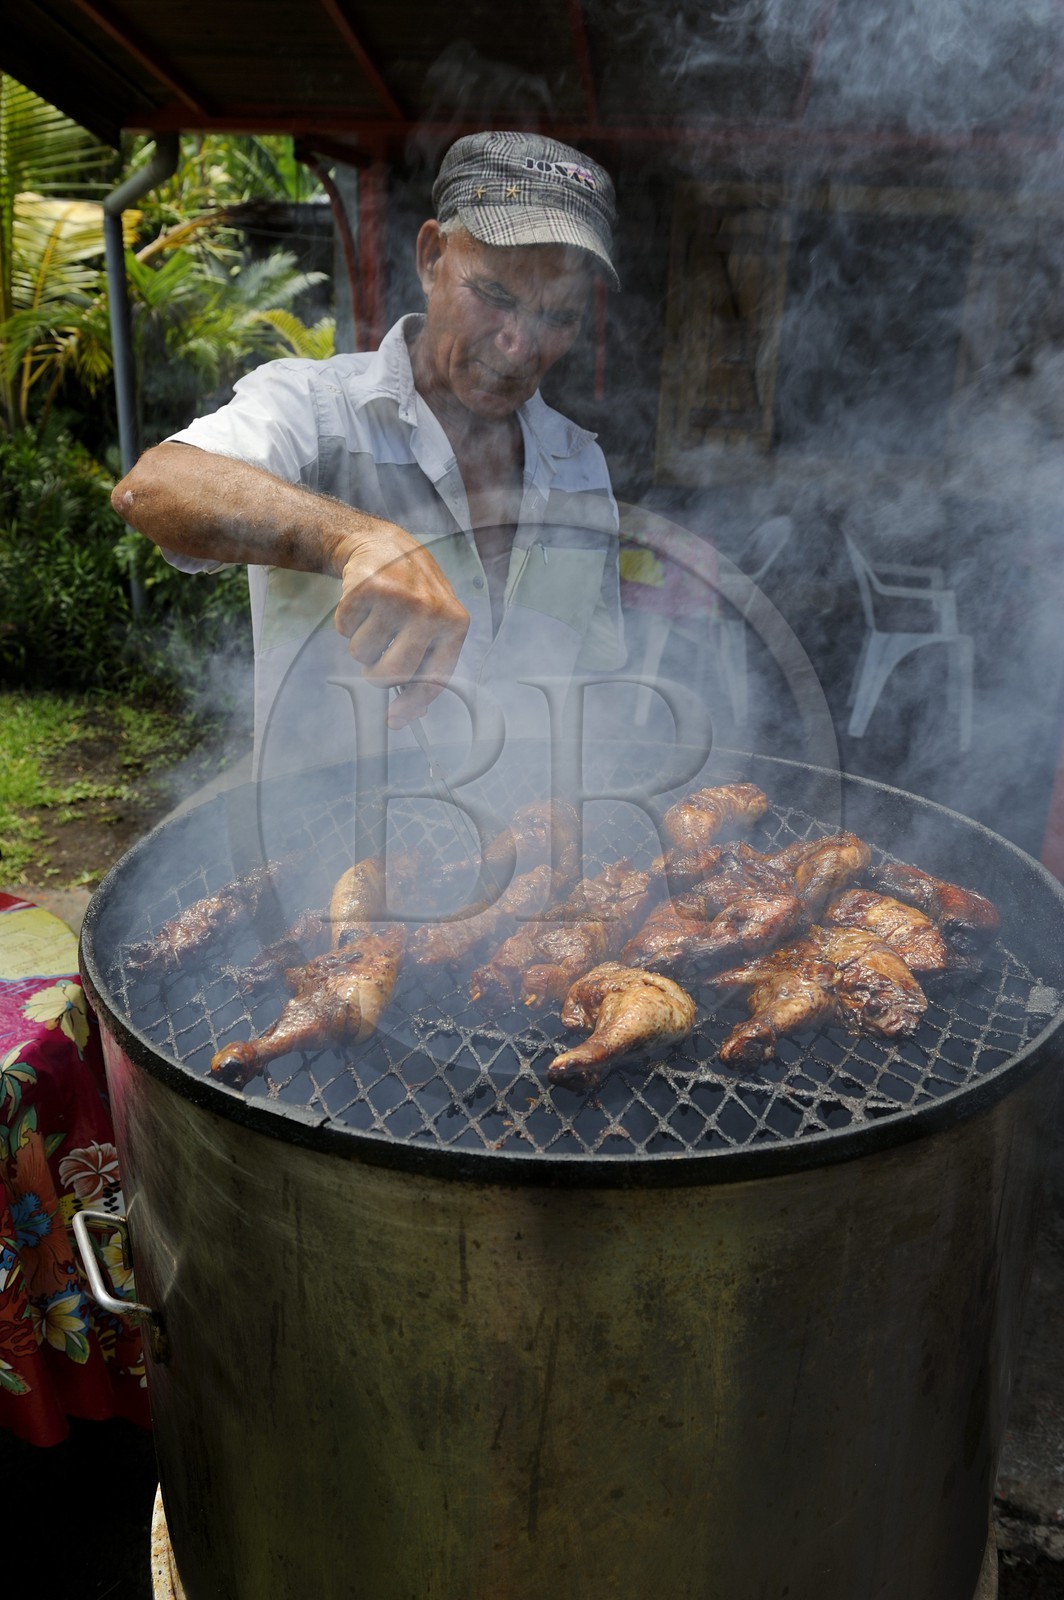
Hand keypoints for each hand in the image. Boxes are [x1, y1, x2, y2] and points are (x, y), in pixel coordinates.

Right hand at [332, 522, 468, 726]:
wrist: (385, 545)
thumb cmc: (412, 592)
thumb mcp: (433, 623)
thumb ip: (427, 663)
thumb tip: (413, 712)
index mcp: (455, 624)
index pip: (434, 678)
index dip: (412, 705)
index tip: (395, 720)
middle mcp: (431, 611)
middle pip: (393, 673)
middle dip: (376, 675)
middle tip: (375, 659)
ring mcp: (399, 598)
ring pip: (362, 653)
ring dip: (360, 644)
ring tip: (374, 619)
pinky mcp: (367, 587)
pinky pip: (344, 629)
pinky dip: (346, 623)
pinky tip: (362, 604)